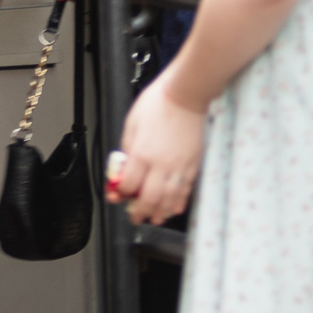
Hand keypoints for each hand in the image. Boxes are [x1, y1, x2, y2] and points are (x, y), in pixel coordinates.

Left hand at [109, 76, 204, 224]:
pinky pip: (185, 190)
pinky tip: (173, 207)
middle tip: (135, 217)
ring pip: (169, 199)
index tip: (118, 195)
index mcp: (141, 152)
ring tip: (154, 218)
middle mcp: (160, 163)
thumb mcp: (131, 122)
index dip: (121, 194)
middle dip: (140, 212)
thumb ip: (127, 147)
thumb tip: (125, 165)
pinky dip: (178, 202)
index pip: (128, 184)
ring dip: (160, 213)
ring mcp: (179, 166)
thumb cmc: (158, 103)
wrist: (185, 94)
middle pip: (149, 198)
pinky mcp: (193, 164)